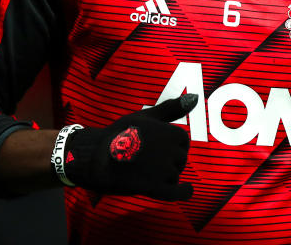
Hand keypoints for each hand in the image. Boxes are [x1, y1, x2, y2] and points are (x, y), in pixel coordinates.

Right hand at [63, 94, 196, 200]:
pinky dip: (184, 192)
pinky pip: (177, 193)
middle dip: (167, 162)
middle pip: (180, 160)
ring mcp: (162, 170)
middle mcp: (168, 150)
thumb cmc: (119, 134)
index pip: (182, 142)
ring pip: (175, 176)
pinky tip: (186, 190)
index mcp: (168, 131)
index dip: (171, 146)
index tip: (155, 147)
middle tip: (145, 160)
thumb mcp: (145, 116)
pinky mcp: (154, 188)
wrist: (94, 158)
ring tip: (143, 170)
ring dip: (164, 177)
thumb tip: (196, 98)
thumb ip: (171, 109)